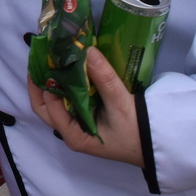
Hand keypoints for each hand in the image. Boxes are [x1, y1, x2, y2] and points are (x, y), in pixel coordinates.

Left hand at [27, 46, 144, 167]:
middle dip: (39, 84)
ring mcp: (78, 126)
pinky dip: (65, 87)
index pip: (50, 108)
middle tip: (39, 59)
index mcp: (74, 135)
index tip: (47, 61)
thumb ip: (104, 77)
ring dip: (51, 84)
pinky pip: (69, 102)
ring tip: (50, 60)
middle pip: (45, 108)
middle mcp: (71, 132)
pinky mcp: (86, 119)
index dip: (46, 84)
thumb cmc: (136, 130)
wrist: (156, 144)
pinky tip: (68, 70)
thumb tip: (87, 50)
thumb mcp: (120, 103)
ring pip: (55, 104)